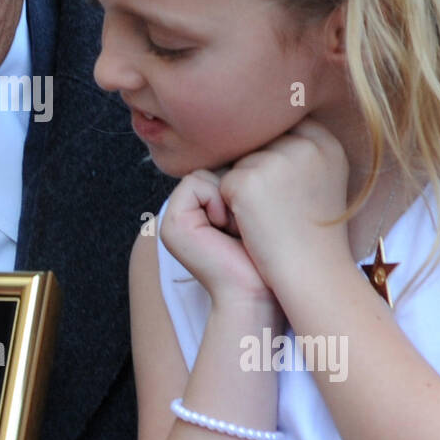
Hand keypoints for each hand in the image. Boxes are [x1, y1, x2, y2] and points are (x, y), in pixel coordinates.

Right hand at [160, 168, 276, 308]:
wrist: (257, 294)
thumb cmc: (266, 258)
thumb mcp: (258, 212)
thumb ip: (246, 182)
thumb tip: (260, 145)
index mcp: (201, 209)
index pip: (223, 169)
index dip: (245, 183)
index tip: (258, 214)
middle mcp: (183, 211)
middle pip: (214, 168)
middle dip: (237, 189)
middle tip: (247, 222)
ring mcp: (173, 218)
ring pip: (206, 173)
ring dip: (229, 196)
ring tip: (237, 227)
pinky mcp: (172, 223)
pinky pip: (197, 183)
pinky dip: (217, 201)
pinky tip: (225, 228)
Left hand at [217, 117, 352, 291]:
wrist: (312, 276)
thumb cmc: (314, 234)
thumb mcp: (323, 180)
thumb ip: (301, 150)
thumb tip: (267, 128)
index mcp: (326, 142)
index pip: (284, 127)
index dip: (275, 156)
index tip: (282, 188)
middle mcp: (304, 144)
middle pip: (258, 143)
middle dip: (258, 172)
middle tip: (278, 209)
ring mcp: (276, 161)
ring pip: (239, 163)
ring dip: (244, 189)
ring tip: (270, 219)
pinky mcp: (248, 182)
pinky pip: (223, 184)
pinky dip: (230, 206)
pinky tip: (254, 226)